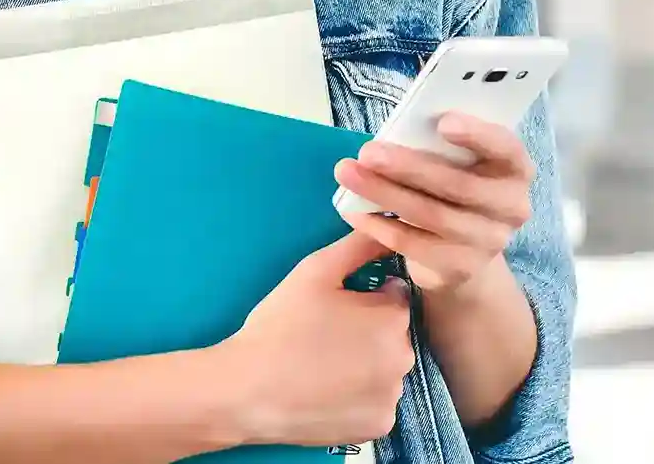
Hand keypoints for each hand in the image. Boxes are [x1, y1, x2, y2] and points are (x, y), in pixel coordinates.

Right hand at [211, 231, 414, 448]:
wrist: (250, 388)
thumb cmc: (282, 323)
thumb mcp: (316, 271)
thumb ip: (358, 246)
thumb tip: (386, 226)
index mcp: (392, 318)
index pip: (395, 294)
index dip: (365, 294)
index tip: (335, 303)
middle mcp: (403, 360)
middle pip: (393, 332)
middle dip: (368, 327)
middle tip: (325, 330)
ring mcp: (392, 398)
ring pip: (385, 367)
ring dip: (366, 361)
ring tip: (322, 359)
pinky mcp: (378, 426)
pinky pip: (377, 400)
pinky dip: (359, 394)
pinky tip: (328, 387)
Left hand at [333, 112, 534, 293]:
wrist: (465, 248)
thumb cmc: (453, 183)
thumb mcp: (455, 159)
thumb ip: (437, 144)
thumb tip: (395, 132)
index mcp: (513, 169)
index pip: (506, 149)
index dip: (478, 135)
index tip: (443, 122)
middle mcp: (510, 208)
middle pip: (458, 185)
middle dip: (408, 166)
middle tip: (367, 151)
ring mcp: (488, 243)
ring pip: (430, 214)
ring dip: (384, 192)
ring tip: (347, 174)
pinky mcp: (460, 268)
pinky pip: (413, 244)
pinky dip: (379, 224)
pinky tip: (353, 210)